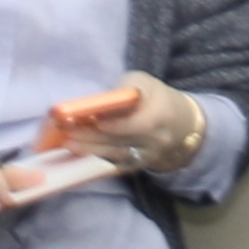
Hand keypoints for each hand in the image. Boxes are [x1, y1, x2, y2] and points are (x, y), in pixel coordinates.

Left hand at [56, 71, 206, 174]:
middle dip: (91, 136)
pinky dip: (96, 159)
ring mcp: (148, 156)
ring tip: (68, 141)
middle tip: (67, 130)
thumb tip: (97, 102)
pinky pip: (115, 165)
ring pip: (115, 155)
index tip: (89, 118)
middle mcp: (157, 140)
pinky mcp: (138, 166)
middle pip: (121, 141)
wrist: (181, 125)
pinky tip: (80, 152)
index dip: (112, 123)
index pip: (137, 124)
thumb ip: (123, 89)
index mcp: (162, 115)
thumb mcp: (144, 82)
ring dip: (90, 149)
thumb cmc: (157, 98)